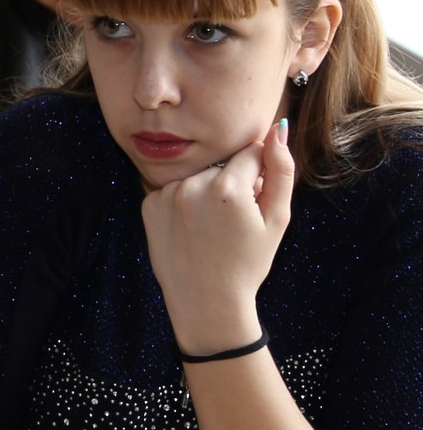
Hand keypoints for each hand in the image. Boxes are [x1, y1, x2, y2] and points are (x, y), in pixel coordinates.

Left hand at [142, 120, 292, 352]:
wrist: (205, 300)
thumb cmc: (248, 262)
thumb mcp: (276, 219)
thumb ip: (281, 170)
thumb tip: (279, 129)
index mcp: (226, 187)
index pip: (250, 153)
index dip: (259, 176)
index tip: (256, 200)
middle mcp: (191, 185)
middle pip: (223, 165)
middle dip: (233, 183)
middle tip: (235, 221)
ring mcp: (165, 195)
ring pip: (198, 176)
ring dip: (208, 191)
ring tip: (213, 227)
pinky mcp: (148, 204)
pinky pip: (174, 190)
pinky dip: (184, 202)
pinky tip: (191, 228)